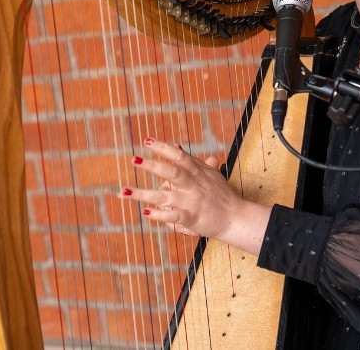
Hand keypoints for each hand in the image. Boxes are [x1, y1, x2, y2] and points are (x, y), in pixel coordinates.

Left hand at [121, 138, 270, 254]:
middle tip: (133, 159)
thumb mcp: (209, 173)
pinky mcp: (192, 218)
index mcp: (197, 172)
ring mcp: (191, 202)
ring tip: (124, 191)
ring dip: (143, 194)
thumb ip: (191, 161)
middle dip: (152, 165)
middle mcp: (193, 185)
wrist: (235, 217)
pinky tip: (146, 212)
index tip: (147, 141)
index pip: (179, 156)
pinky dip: (160, 215)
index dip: (163, 148)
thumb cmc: (221, 193)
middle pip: (171, 172)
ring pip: (165, 196)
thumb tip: (176, 145)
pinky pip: (173, 216)